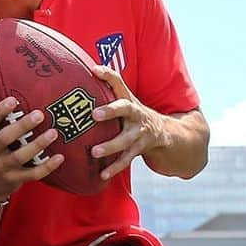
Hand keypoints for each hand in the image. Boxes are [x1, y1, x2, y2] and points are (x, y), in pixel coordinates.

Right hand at [0, 96, 62, 204]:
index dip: (0, 111)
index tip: (13, 100)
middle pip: (5, 138)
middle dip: (22, 126)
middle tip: (40, 114)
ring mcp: (3, 167)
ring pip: (21, 157)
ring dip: (38, 145)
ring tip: (54, 133)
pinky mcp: (15, 179)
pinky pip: (32, 174)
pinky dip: (47, 167)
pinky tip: (60, 158)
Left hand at [88, 66, 168, 180]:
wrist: (166, 133)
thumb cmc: (132, 116)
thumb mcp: (124, 102)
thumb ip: (106, 92)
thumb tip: (80, 76)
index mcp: (128, 100)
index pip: (119, 83)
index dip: (108, 75)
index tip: (94, 70)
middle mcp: (135, 114)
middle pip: (125, 109)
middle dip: (111, 110)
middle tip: (94, 115)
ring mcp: (139, 132)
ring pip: (126, 139)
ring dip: (110, 146)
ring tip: (95, 152)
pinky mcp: (140, 149)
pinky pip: (126, 160)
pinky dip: (114, 168)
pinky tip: (102, 175)